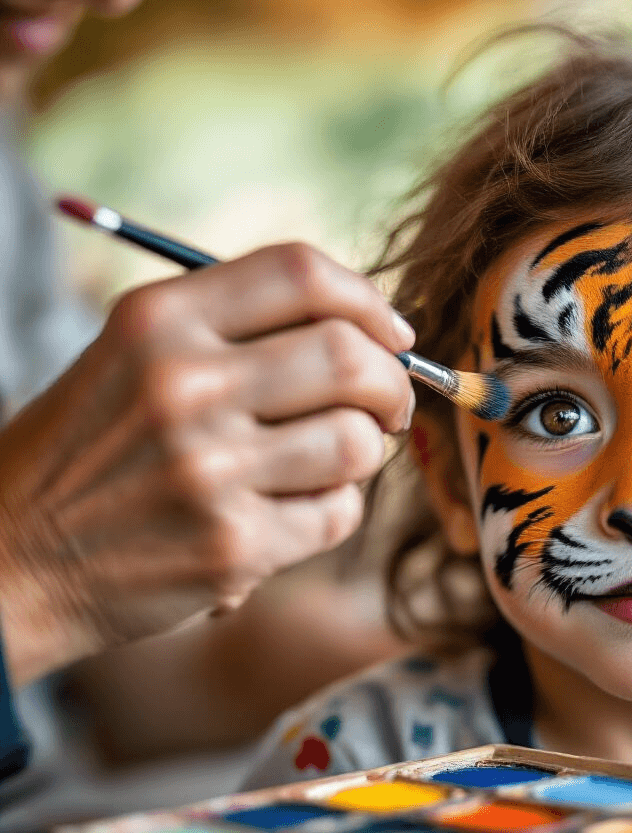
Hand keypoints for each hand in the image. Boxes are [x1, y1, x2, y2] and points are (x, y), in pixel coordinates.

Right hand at [0, 243, 413, 686]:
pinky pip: (339, 514)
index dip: (368, 300)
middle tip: (389, 407)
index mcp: (157, 321)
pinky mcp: (232, 547)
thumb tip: (375, 334)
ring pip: (358, 441)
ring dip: (368, 452)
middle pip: (350, 356)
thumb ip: (239, 332)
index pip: (300, 273)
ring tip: (336, 461)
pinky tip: (294, 513)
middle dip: (392, 384)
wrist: (10, 559)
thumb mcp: (134, 358)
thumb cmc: (91, 452)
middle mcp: (182, 385)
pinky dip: (335, 511)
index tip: (393, 334)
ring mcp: (207, 470)